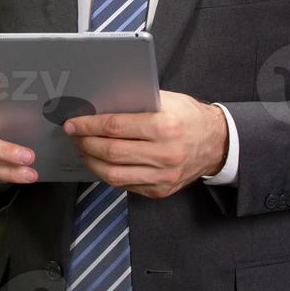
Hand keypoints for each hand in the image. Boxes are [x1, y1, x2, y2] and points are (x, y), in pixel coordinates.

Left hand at [64, 91, 227, 197]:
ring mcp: (163, 176)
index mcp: (165, 126)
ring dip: (91, 161)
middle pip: (111, 152)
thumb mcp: (166, 100)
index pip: (116, 127)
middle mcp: (165, 154)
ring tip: (83, 149)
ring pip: (114, 174)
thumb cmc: (188, 117)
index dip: (89, 125)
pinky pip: (125, 184)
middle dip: (85, 143)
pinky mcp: (160, 190)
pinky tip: (101, 162)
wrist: (217, 144)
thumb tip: (98, 104)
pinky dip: (108, 173)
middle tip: (74, 136)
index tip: (73, 123)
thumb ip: (135, 102)